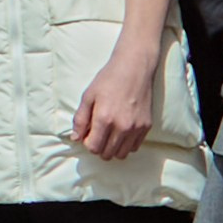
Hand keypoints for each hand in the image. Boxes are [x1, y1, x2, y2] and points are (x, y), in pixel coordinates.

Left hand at [74, 44, 157, 159]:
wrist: (134, 67)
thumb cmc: (108, 79)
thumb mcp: (88, 96)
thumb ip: (80, 119)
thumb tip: (76, 138)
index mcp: (104, 118)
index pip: (93, 148)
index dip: (88, 143)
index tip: (88, 134)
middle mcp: (122, 126)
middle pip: (107, 154)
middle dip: (99, 147)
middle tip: (98, 134)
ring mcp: (136, 127)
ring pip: (121, 154)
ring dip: (112, 149)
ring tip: (109, 135)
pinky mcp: (147, 126)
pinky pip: (134, 147)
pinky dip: (126, 144)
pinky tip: (121, 132)